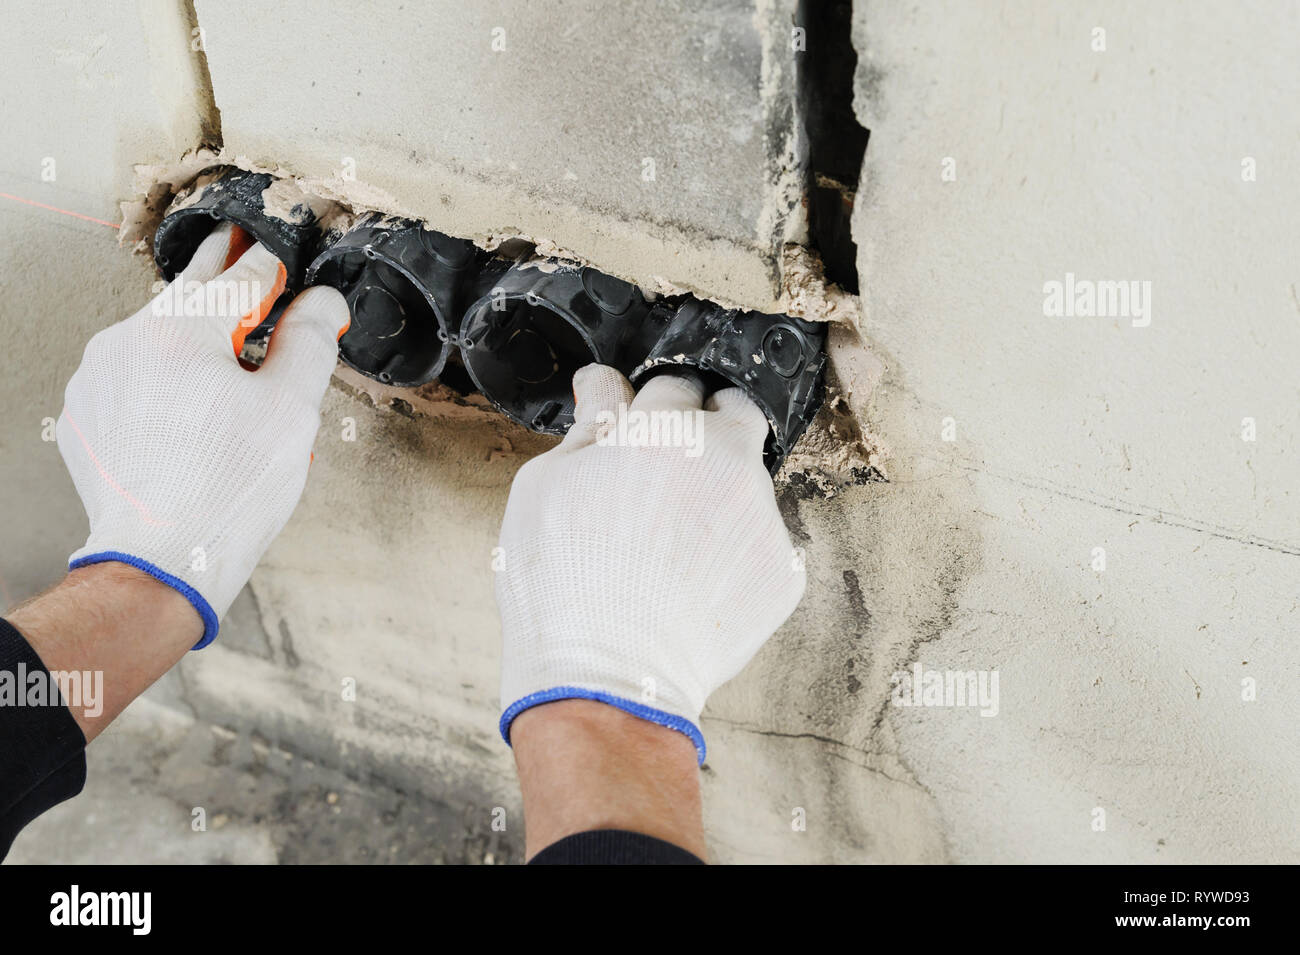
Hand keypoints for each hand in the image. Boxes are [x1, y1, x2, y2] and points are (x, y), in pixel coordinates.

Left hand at [57, 223, 349, 647]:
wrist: (160, 562)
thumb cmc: (226, 494)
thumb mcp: (292, 410)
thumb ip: (310, 341)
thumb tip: (322, 302)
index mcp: (180, 330)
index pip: (240, 275)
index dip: (275, 268)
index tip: (292, 267)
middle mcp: (127, 340)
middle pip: (188, 293)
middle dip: (224, 279)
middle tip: (242, 251)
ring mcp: (99, 376)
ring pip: (157, 334)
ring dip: (194, 337)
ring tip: (231, 363)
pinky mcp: (87, 412)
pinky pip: (133, 374)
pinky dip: (164, 377)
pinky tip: (194, 407)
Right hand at [496, 364, 806, 762]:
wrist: (606, 677)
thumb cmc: (562, 582)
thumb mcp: (546, 486)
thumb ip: (588, 425)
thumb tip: (602, 385)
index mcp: (666, 429)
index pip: (674, 384)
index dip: (652, 407)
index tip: (639, 432)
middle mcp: (728, 461)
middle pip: (735, 415)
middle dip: (709, 427)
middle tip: (669, 470)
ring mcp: (764, 517)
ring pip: (748, 483)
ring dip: (720, 495)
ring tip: (670, 548)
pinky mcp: (784, 571)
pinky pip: (762, 544)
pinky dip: (735, 553)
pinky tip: (692, 583)